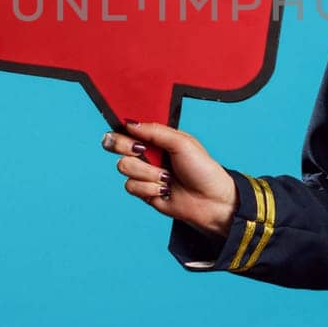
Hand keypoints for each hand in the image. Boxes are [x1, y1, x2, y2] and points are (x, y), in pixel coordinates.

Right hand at [103, 121, 237, 239]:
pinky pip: (131, 186)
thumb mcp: (182, 143)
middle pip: (116, 144)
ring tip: (166, 176)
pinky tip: (164, 190)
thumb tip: (131, 124)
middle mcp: (148, 154)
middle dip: (125, 147)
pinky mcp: (143, 192)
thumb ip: (155, 131)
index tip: (128, 131)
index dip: (122, 128)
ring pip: (123, 166)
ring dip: (147, 173)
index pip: (129, 128)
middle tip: (141, 151)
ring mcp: (144, 173)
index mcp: (157, 138)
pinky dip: (148, 188)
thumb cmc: (203, 170)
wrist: (211, 201)